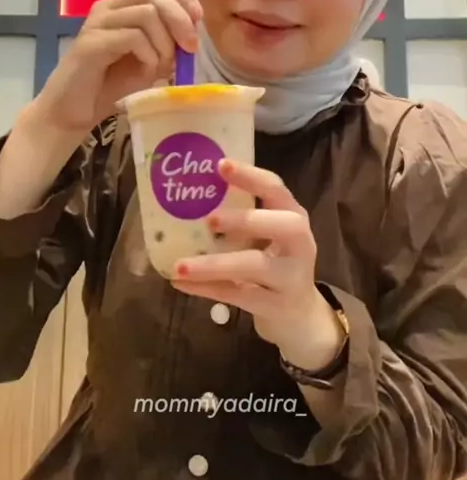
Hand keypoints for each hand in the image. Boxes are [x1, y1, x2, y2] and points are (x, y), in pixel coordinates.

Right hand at [34, 0, 202, 133]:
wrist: (73, 110)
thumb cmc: (111, 85)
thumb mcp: (149, 61)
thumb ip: (168, 44)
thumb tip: (192, 37)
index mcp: (122, 7)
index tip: (198, 20)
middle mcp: (109, 8)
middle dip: (180, 17)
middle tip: (190, 47)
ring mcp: (98, 23)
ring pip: (146, 14)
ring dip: (165, 43)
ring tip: (163, 67)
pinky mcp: (91, 43)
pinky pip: (133, 38)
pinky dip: (150, 55)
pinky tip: (147, 72)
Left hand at [171, 159, 337, 360]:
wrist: (299, 314)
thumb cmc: (274, 262)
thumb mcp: (267, 235)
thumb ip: (241, 216)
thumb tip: (186, 197)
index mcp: (293, 216)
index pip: (276, 189)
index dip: (250, 176)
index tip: (220, 165)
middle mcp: (300, 244)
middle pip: (284, 225)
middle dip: (246, 220)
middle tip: (209, 220)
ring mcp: (291, 277)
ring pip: (255, 266)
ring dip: (215, 264)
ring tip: (179, 266)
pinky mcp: (276, 305)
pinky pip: (239, 295)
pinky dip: (208, 289)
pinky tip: (180, 283)